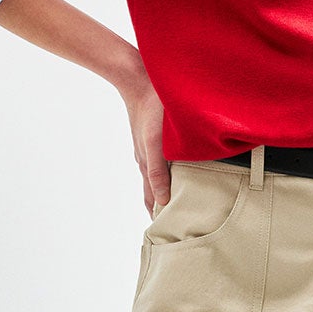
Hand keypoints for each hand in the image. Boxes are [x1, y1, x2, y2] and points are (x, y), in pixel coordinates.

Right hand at [120, 68, 170, 216]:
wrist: (137, 79)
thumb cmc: (150, 110)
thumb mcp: (155, 143)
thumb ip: (158, 171)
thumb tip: (162, 200)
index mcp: (147, 164)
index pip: (152, 198)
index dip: (158, 215)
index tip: (166, 232)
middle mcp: (147, 158)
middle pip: (154, 189)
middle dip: (161, 206)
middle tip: (173, 222)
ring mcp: (149, 146)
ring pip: (158, 174)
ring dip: (165, 188)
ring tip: (175, 201)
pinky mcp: (154, 133)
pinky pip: (160, 158)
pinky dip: (167, 171)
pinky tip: (174, 167)